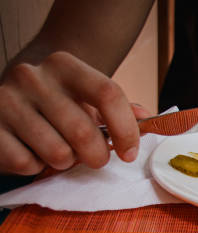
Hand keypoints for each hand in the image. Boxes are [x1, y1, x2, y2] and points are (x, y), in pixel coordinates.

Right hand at [0, 51, 141, 175]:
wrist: (9, 94)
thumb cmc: (59, 101)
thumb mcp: (88, 96)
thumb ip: (120, 108)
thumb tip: (148, 120)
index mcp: (64, 65)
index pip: (108, 94)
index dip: (126, 130)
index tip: (129, 152)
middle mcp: (32, 77)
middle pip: (84, 132)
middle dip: (96, 156)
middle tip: (94, 158)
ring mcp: (6, 101)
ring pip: (57, 153)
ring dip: (65, 161)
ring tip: (59, 149)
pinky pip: (27, 164)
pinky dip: (36, 166)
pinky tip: (33, 151)